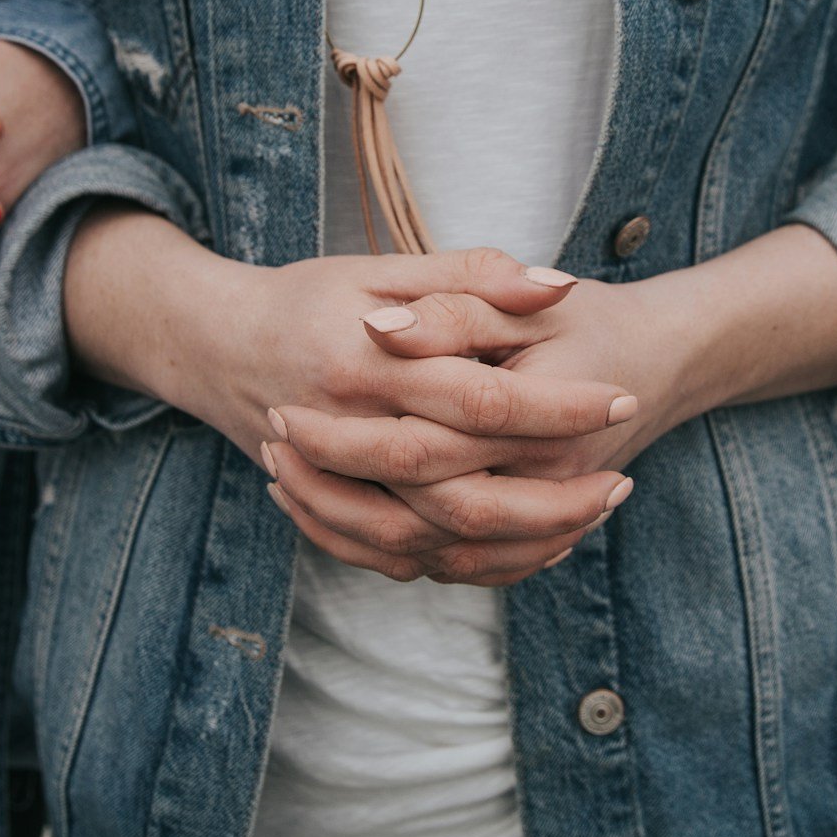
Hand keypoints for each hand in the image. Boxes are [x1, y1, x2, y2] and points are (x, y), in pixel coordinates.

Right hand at [63, 216, 638, 586]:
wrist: (215, 348)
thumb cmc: (305, 299)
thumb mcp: (381, 270)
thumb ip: (469, 275)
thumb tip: (557, 284)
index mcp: (368, 365)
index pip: (481, 397)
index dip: (556, 405)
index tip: (621, 399)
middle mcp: (349, 435)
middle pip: (464, 492)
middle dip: (553, 496)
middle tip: (622, 483)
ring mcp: (335, 486)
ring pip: (438, 542)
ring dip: (520, 542)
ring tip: (589, 519)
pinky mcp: (333, 515)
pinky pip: (406, 561)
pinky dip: (469, 565)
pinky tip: (527, 548)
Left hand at [264, 225, 836, 581]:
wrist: (663, 360)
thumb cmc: (590, 319)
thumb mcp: (527, 300)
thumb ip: (458, 304)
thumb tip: (382, 327)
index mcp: (540, 421)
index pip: (427, 444)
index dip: (350, 434)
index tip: (283, 408)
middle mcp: (544, 482)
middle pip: (422, 510)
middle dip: (338, 487)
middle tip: (272, 444)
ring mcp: (539, 516)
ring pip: (432, 553)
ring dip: (352, 525)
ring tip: (284, 481)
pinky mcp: (529, 538)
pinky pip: (451, 569)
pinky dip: (389, 553)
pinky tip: (331, 520)